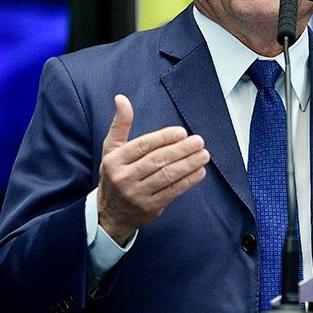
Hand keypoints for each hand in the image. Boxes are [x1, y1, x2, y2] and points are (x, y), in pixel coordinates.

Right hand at [97, 94, 209, 244]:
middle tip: (198, 141)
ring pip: (166, 176)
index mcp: (115, 160)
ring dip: (188, 165)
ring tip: (204, 155)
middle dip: (180, 150)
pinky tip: (199, 172)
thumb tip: (121, 98)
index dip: (163, 138)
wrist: (109, 214)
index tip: (181, 132)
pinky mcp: (149, 208)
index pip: (142, 146)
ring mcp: (136, 194)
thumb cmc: (114, 175)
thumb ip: (120, 124)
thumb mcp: (111, 149)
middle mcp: (124, 178)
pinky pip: (172, 192)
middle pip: (157, 161)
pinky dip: (187, 182)